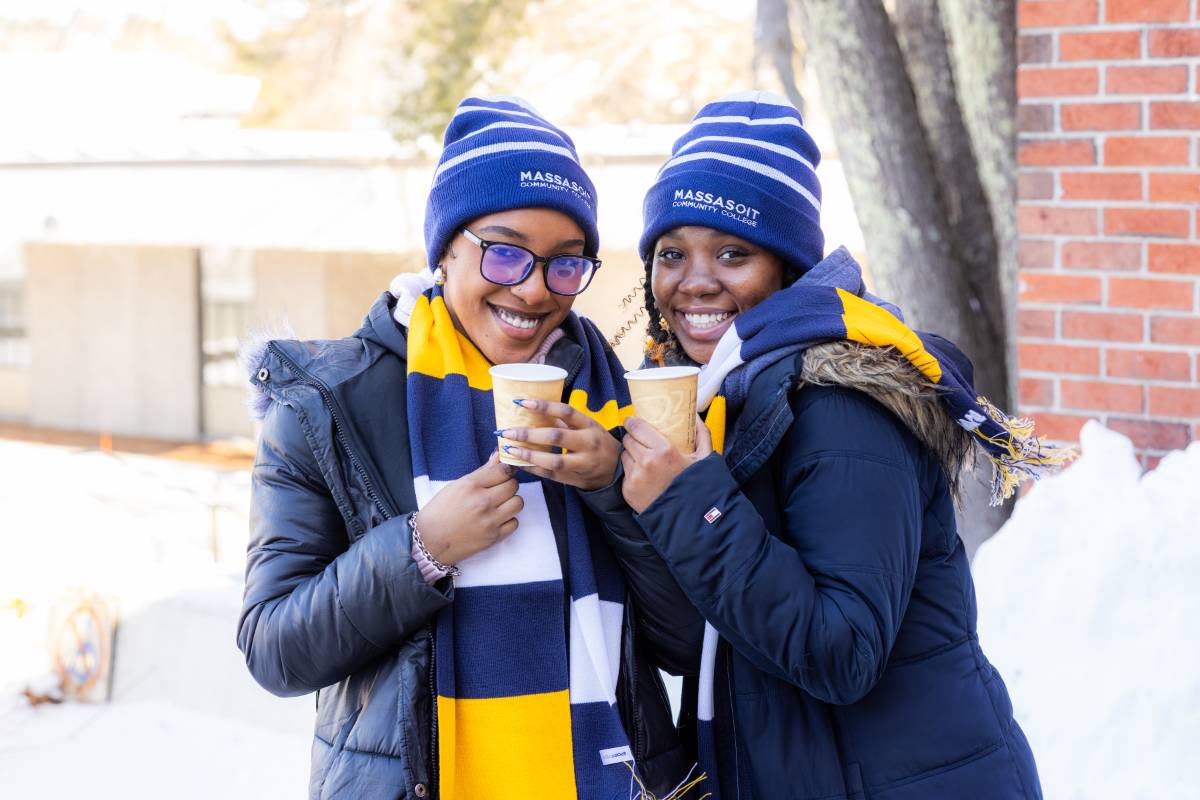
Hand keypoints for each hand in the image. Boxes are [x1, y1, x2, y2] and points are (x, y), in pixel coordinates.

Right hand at [414, 452, 521, 564]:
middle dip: (508, 486)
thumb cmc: (440, 511)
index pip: (504, 470)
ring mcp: (490, 520)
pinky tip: (497, 519)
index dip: (505, 471)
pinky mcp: (494, 537)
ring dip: (511, 502)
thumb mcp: (457, 485)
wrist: (430, 541)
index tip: (502, 474)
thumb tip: (499, 455)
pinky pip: (515, 522)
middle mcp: (482, 502)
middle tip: (498, 491)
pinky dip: (508, 520)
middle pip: (513, 485)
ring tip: (499, 505)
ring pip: (518, 503)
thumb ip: (482, 471)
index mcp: (471, 486)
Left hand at [496, 399, 621, 489]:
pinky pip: (550, 475)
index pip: (567, 411)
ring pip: (553, 460)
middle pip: (556, 436)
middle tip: (507, 431)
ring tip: (510, 449)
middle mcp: (588, 443)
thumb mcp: (589, 427)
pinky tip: (518, 463)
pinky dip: (533, 469)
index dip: (544, 406)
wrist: (616, 472)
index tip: (522, 402)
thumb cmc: (598, 443)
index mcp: (590, 425)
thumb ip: (566, 420)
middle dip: (529, 434)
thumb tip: (536, 408)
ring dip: (528, 455)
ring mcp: (583, 463)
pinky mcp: (575, 479)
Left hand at [620, 415, 712, 512]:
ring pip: (624, 456)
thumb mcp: (704, 458)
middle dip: (632, 438)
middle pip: (628, 440)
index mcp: (664, 451)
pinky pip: (625, 473)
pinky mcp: (628, 491)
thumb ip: (701, 433)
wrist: (690, 518)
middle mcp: (646, 462)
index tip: (633, 421)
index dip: (632, 422)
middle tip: (639, 440)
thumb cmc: (699, 487)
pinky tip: (644, 475)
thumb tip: (695, 415)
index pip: (637, 427)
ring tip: (642, 458)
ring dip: (631, 454)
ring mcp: (635, 478)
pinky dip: (632, 471)